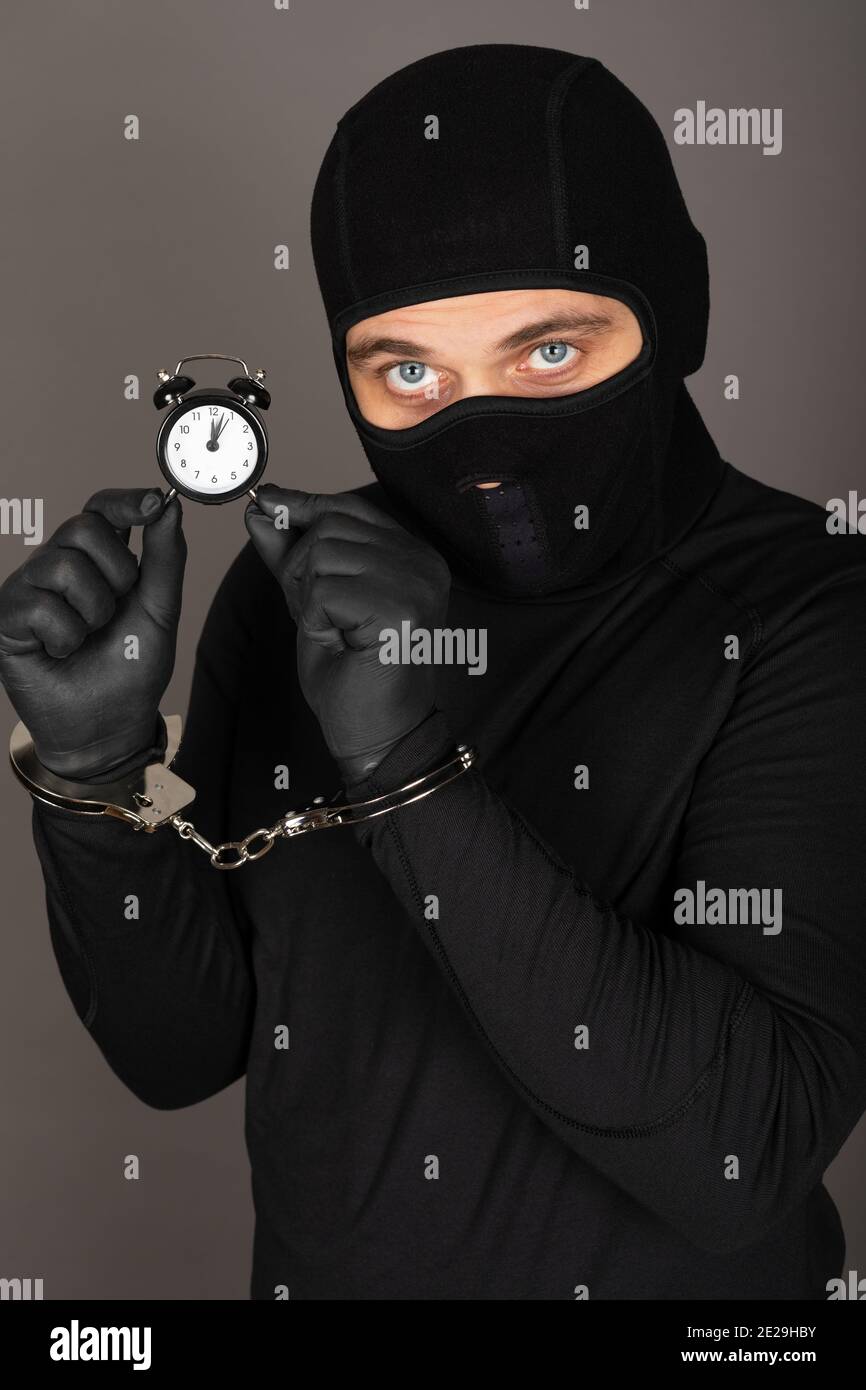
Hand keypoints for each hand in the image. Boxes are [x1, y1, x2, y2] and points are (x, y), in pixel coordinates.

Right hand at [0, 488, 185, 778]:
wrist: (109, 726)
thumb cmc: (130, 668)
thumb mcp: (159, 610)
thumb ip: (164, 558)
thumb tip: (168, 505)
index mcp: (96, 561)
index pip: (100, 509)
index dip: (123, 500)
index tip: (152, 502)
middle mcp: (58, 566)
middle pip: (83, 527)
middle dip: (116, 572)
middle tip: (116, 610)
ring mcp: (29, 589)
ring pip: (63, 566)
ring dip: (93, 612)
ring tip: (88, 637)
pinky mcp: (6, 617)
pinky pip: (40, 606)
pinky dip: (65, 637)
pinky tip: (62, 652)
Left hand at [245, 485, 450, 782]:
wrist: (379, 735)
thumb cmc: (354, 676)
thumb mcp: (316, 603)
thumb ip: (293, 556)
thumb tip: (261, 510)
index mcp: (413, 555)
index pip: (351, 507)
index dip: (305, 504)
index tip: (268, 502)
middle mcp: (422, 562)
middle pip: (332, 525)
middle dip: (301, 565)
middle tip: (315, 613)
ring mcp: (415, 582)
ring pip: (324, 553)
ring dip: (309, 596)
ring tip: (334, 632)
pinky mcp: (398, 607)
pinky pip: (325, 590)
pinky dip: (316, 620)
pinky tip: (339, 644)